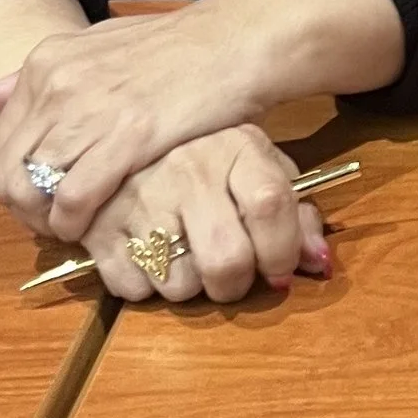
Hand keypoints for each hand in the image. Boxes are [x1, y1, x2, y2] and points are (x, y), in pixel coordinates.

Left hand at [0, 0, 402, 239]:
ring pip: (32, 189)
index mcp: (47, 61)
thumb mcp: (96, 47)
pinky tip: (92, 231)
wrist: (237, 40)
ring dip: (45, 222)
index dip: (13, 181)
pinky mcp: (126, 136)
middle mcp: (57, 82)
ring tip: (72, 231)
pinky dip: (74, 224)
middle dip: (23, 208)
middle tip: (52, 224)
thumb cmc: (176, 49)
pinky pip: (74, 197)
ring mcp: (89, 108)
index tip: (40, 200)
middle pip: (6, 169)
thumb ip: (37, 77)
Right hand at [78, 128, 333, 304]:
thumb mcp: (256, 165)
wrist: (121, 129)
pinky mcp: (97, 224)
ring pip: (179, 285)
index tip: (279, 269)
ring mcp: (139, 197)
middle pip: (226, 260)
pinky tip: (147, 254)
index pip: (270, 204)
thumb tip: (320, 264)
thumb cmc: (207, 156)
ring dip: (188, 286)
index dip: (282, 250)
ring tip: (184, 255)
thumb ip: (294, 211)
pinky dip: (144, 284)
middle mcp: (187, 169)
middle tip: (230, 274)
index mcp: (235, 147)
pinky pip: (132, 288)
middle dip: (235, 285)